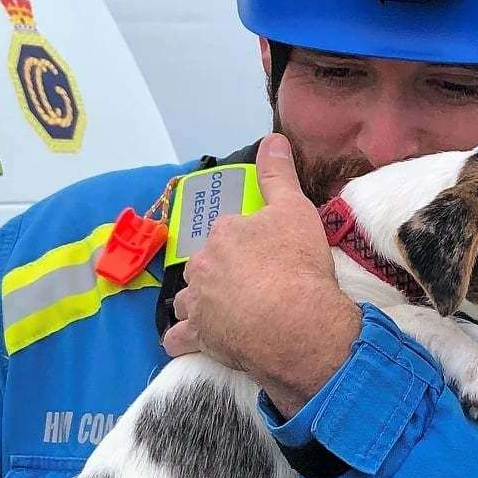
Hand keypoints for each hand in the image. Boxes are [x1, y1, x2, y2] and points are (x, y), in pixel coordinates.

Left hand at [163, 134, 361, 415]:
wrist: (300, 324)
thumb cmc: (299, 266)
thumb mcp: (295, 210)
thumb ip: (279, 175)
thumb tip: (272, 138)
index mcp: (223, 233)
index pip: (227, 233)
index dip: (246, 244)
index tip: (265, 256)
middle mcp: (203, 265)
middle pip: (204, 265)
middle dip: (219, 273)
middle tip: (250, 285)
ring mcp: (198, 303)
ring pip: (187, 299)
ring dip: (198, 303)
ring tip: (222, 311)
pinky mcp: (199, 337)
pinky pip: (177, 338)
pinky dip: (182, 338)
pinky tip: (193, 339)